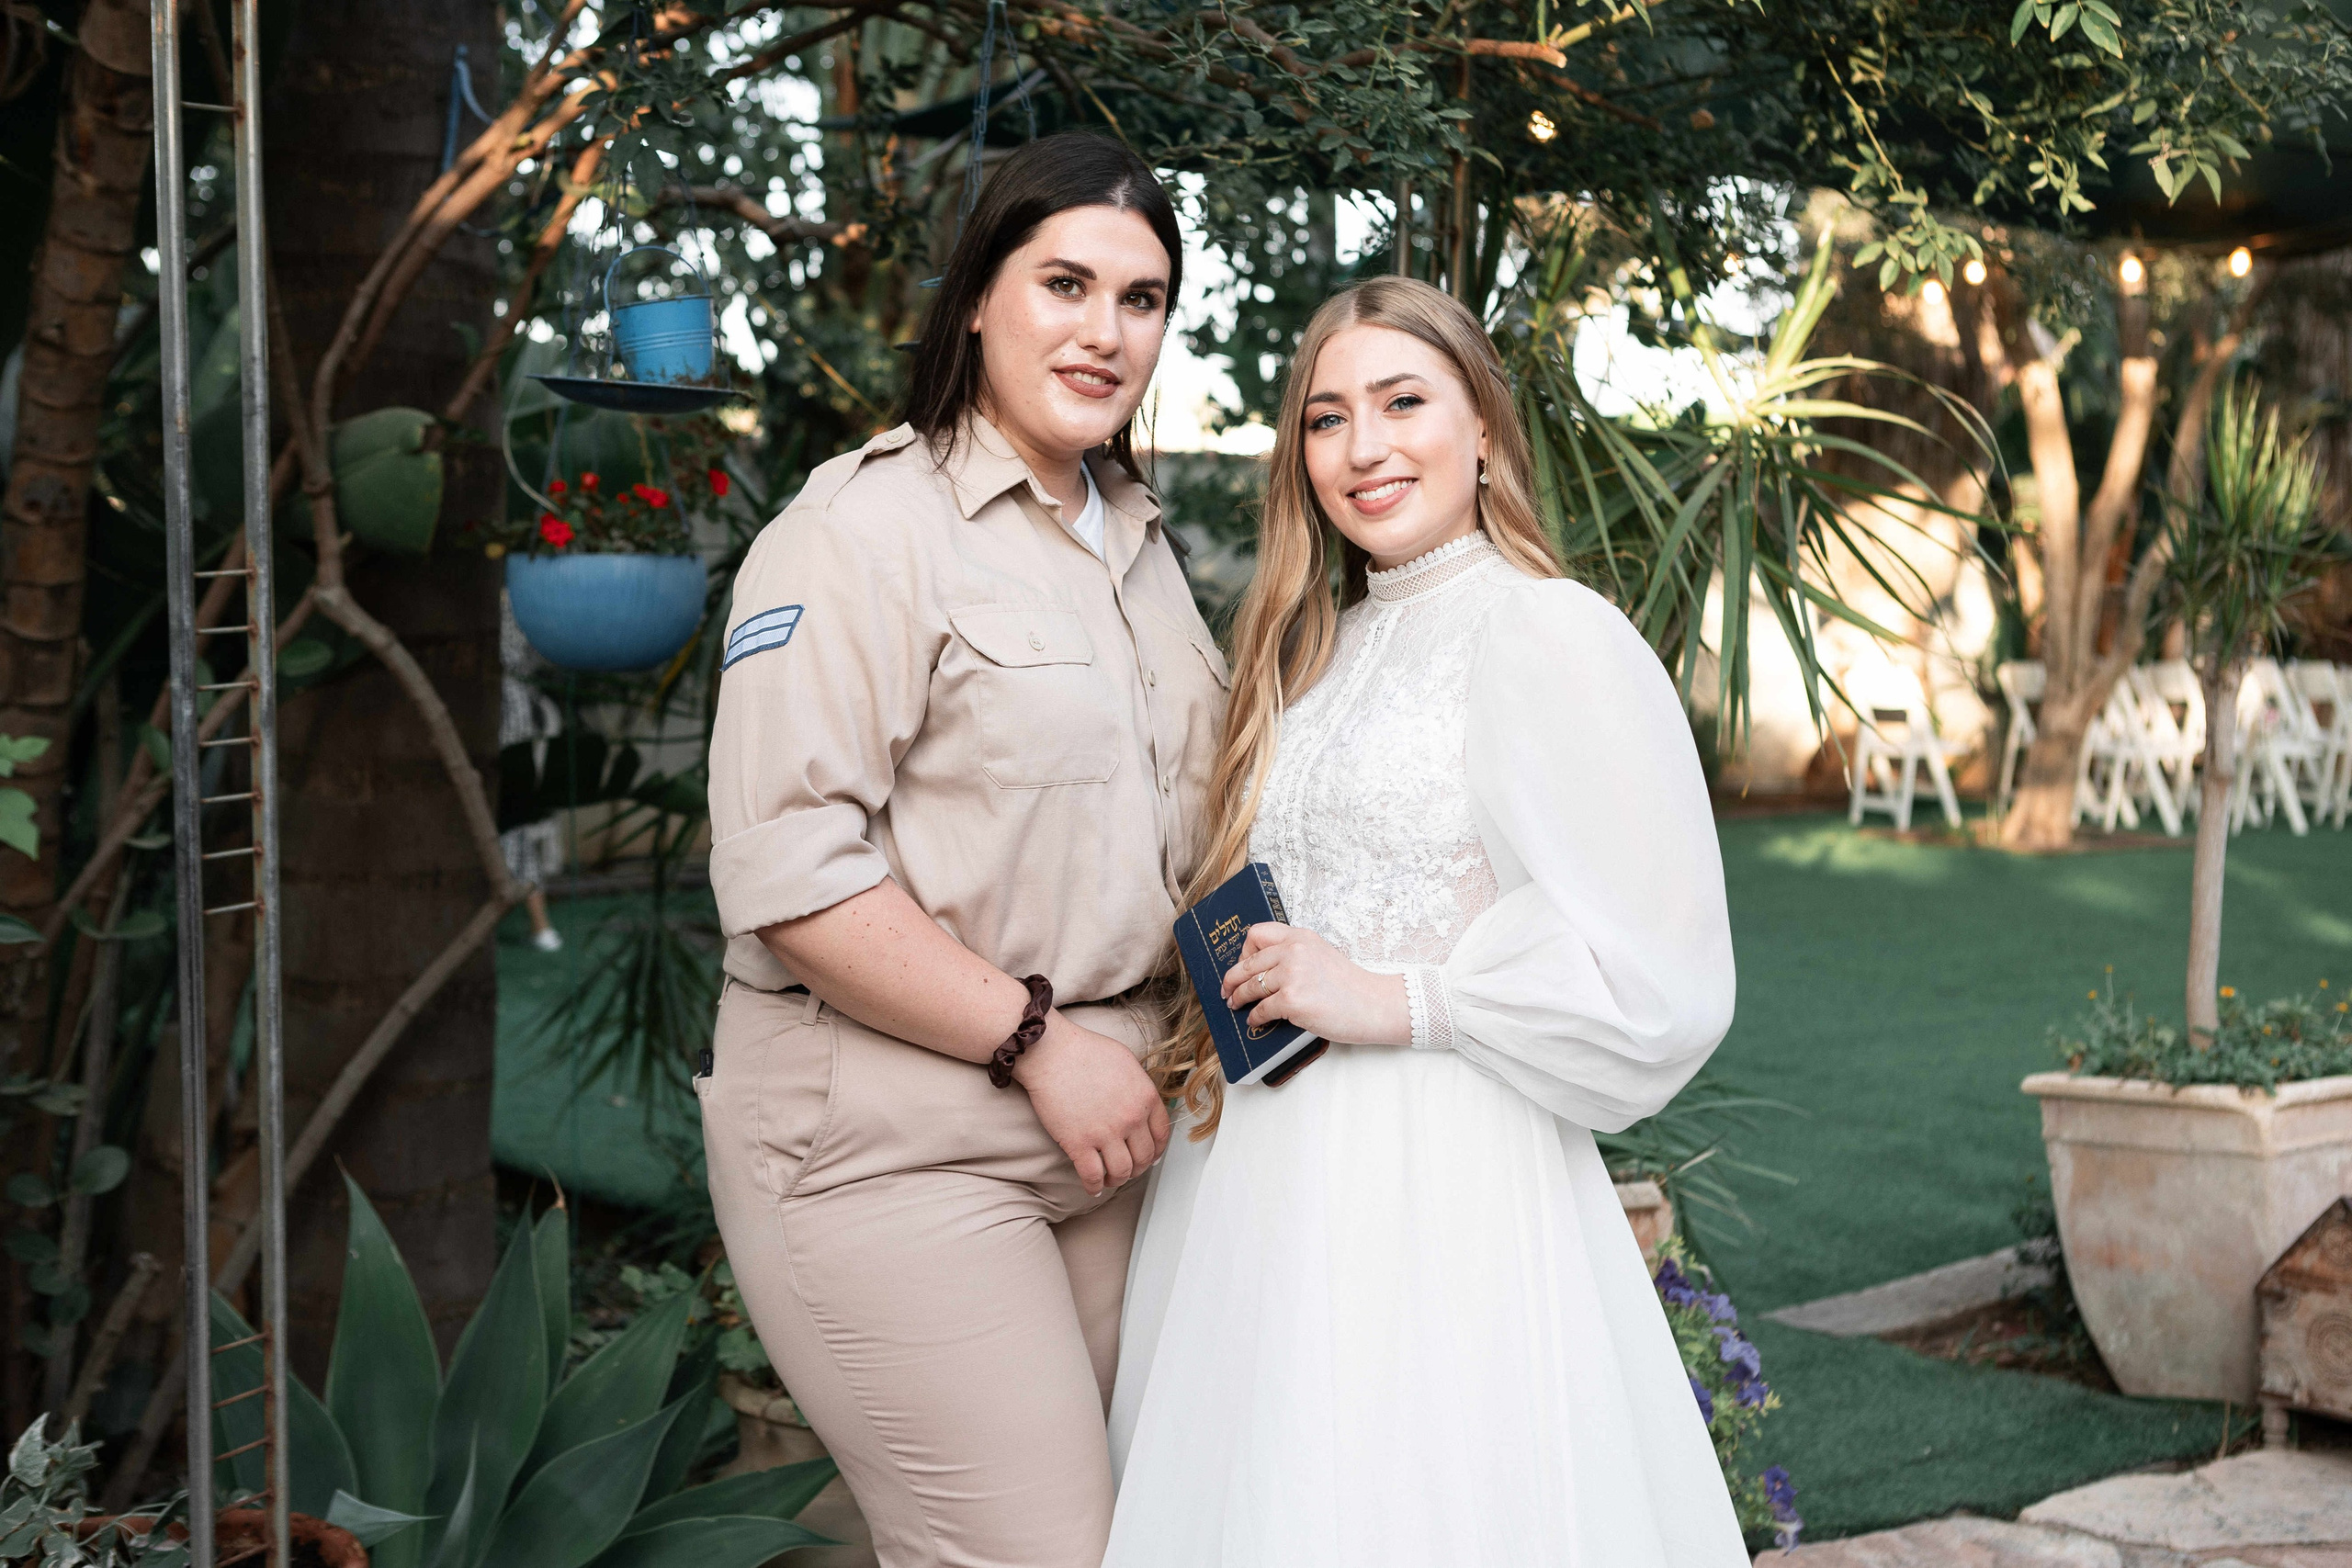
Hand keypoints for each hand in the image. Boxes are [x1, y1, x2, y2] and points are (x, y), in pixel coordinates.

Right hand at [1013, 1012, 1170, 1195]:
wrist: (1051, 1052)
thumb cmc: (1084, 1051)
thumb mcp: (1126, 1062)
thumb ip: (1139, 1086)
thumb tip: (1143, 1105)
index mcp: (1145, 1097)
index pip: (1162, 1134)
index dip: (1157, 1150)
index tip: (1151, 1156)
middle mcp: (1131, 1118)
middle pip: (1144, 1157)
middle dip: (1138, 1168)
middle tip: (1129, 1169)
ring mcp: (1105, 1133)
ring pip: (1122, 1171)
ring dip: (1118, 1179)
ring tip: (1110, 1178)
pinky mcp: (1078, 1143)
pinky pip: (1092, 1175)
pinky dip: (1094, 1186)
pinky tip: (1092, 1187)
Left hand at [1220, 923, 1410, 1045]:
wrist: (1374, 1005)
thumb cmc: (1350, 987)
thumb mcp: (1321, 955)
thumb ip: (1294, 955)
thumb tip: (1261, 971)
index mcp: (1300, 937)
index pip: (1257, 934)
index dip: (1243, 952)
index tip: (1242, 966)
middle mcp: (1294, 950)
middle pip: (1248, 962)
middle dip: (1232, 979)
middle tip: (1226, 990)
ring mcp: (1292, 974)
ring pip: (1250, 986)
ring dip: (1238, 998)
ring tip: (1235, 1005)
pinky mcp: (1292, 1000)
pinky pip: (1261, 1009)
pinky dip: (1254, 1017)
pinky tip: (1255, 1021)